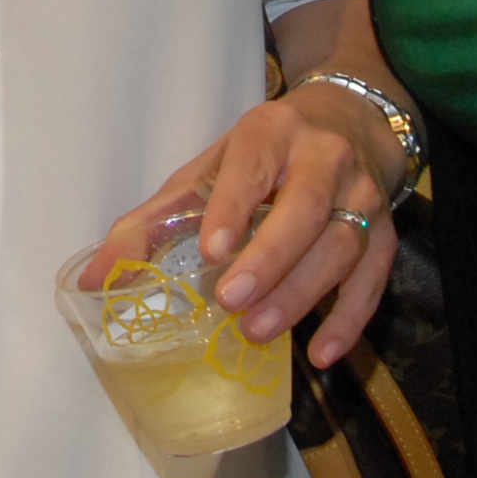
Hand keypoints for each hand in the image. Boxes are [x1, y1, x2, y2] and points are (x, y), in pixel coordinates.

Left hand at [87, 89, 395, 364]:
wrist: (346, 124)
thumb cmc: (261, 158)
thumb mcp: (204, 172)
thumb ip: (149, 224)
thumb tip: (91, 280)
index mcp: (271, 132)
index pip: (251, 166)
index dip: (233, 206)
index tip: (211, 248)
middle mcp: (325, 157)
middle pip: (304, 208)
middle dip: (269, 257)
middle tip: (231, 300)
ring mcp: (362, 194)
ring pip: (340, 245)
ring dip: (301, 292)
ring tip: (258, 329)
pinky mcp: (385, 233)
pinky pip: (372, 279)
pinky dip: (349, 320)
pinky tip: (321, 353)